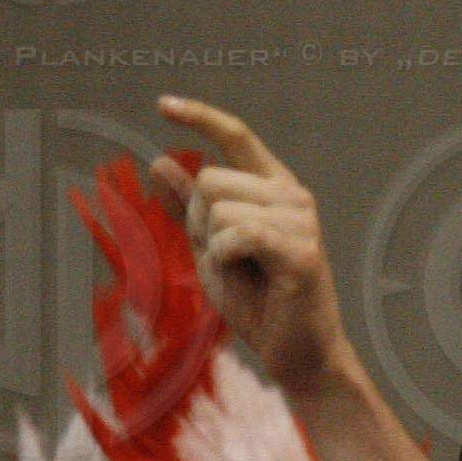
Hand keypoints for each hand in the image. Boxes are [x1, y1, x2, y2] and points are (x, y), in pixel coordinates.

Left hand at [152, 98, 347, 395]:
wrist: (297, 356)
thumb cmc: (261, 305)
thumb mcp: (212, 250)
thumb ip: (189, 210)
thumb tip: (159, 164)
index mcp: (273, 187)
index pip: (236, 137)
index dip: (200, 116)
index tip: (162, 105)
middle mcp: (291, 194)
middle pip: (209, 178)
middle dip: (200, 223)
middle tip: (229, 262)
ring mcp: (301, 220)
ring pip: (219, 208)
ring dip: (216, 248)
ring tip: (245, 275)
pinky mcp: (301, 251)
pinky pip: (239, 234)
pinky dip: (228, 259)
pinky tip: (252, 279)